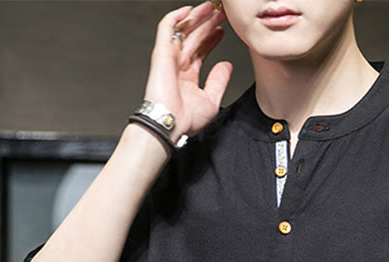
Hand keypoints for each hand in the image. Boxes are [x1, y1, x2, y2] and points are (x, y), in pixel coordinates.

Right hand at [143, 3, 233, 142]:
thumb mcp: (211, 100)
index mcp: (188, 76)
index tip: (223, 31)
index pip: (201, 50)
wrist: (172, 124)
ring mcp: (170, 57)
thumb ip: (219, 81)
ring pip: (183, 30)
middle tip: (221, 14)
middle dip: (207, 24)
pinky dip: (175, 17)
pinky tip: (188, 10)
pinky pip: (166, 28)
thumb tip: (226, 66)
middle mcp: (178, 65)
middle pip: (194, 37)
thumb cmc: (186, 119)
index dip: (212, 39)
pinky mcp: (162, 52)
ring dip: (196, 17)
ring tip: (211, 8)